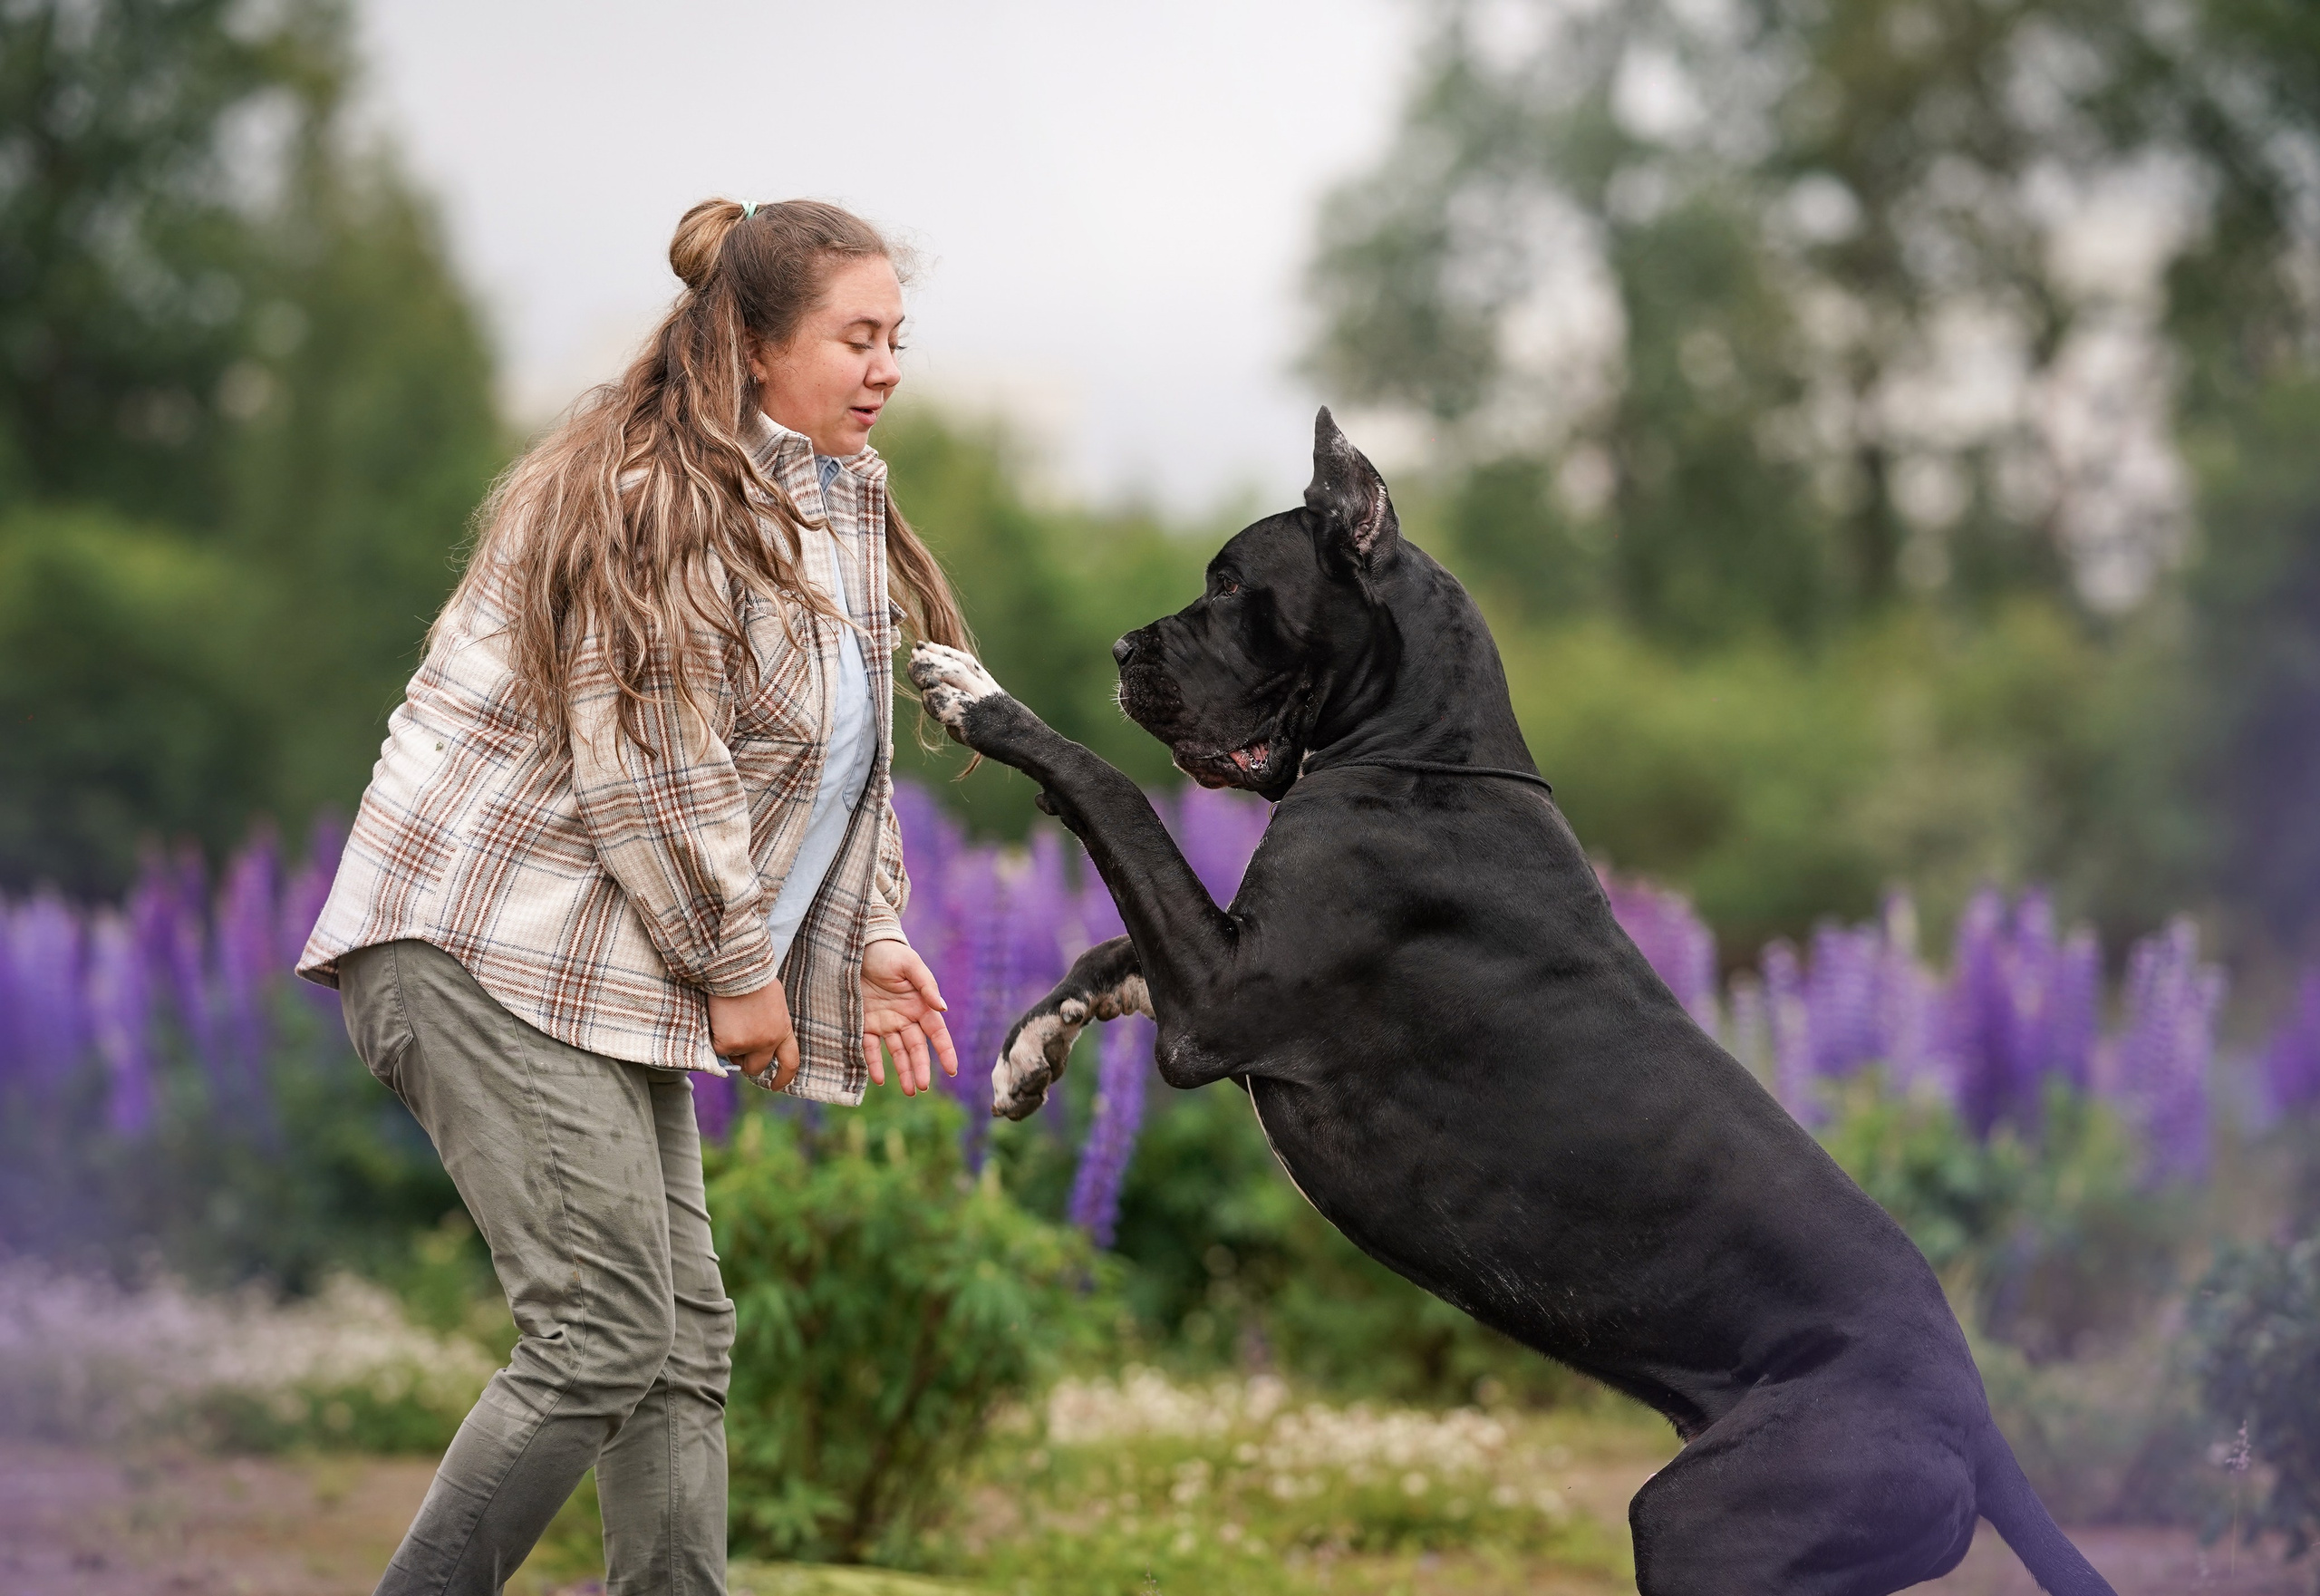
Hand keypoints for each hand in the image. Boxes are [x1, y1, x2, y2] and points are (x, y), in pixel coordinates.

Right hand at [709, 979, 799, 1088]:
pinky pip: (716, 1050)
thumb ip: (768, 1024)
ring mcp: (749, 1044)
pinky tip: (716, 1017)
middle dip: (744, 1060)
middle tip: (734, 1041)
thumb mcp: (771, 1003)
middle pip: (756, 1067)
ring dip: (728, 1045)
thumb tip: (753, 1042)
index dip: (784, 1077)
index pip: (790, 1062)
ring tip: (727, 1017)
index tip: (776, 1085)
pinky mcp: (728, 1044)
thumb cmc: (751, 977)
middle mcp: (769, 1041)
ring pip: (733, 1058)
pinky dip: (712, 1038)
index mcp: (783, 1029)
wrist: (735, 967)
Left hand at [861, 940, 958, 1095]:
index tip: (952, 1070)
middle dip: (921, 1068)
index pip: (936, 1033)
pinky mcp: (866, 1023)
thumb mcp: (910, 965)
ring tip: (909, 1091)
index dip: (945, 1051)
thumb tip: (942, 1008)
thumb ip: (926, 985)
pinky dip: (874, 1063)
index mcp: (920, 1005)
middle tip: (923, 1087)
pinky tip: (879, 1079)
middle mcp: (905, 1018)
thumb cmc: (889, 953)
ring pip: (897, 1052)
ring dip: (903, 1072)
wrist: (858, 946)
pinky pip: (871, 1047)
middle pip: (916, 1047)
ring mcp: (886, 1022)